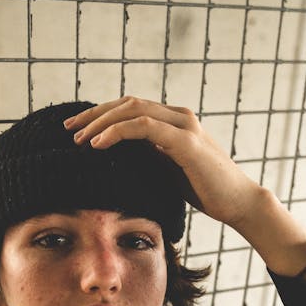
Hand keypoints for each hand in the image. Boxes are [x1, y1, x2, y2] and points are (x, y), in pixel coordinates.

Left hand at [63, 96, 260, 229]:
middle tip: (68, 129)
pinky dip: (118, 132)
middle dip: (94, 115)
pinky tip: (98, 145)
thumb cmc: (204, 190)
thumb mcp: (167, 170)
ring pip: (133, 110)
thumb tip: (114, 159)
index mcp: (172, 121)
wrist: (237, 202)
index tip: (75, 130)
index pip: (129, 108)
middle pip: (126, 103)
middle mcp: (177, 116)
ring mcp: (184, 125)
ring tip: (79, 140)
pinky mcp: (187, 141)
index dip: (100, 115)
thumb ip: (146, 157)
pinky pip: (145, 128)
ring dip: (101, 122)